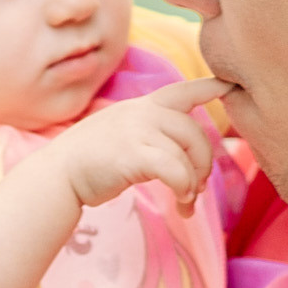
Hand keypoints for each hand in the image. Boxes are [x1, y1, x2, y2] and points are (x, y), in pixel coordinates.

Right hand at [57, 80, 225, 216]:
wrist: (57, 175)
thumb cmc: (89, 162)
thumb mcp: (121, 134)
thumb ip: (149, 134)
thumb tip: (180, 158)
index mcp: (142, 107)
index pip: (182, 91)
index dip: (209, 86)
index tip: (229, 84)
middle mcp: (141, 113)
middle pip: (194, 132)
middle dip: (203, 163)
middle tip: (197, 188)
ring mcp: (136, 131)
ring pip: (187, 153)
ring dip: (194, 182)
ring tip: (186, 202)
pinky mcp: (132, 155)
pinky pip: (175, 170)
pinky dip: (184, 188)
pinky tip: (181, 202)